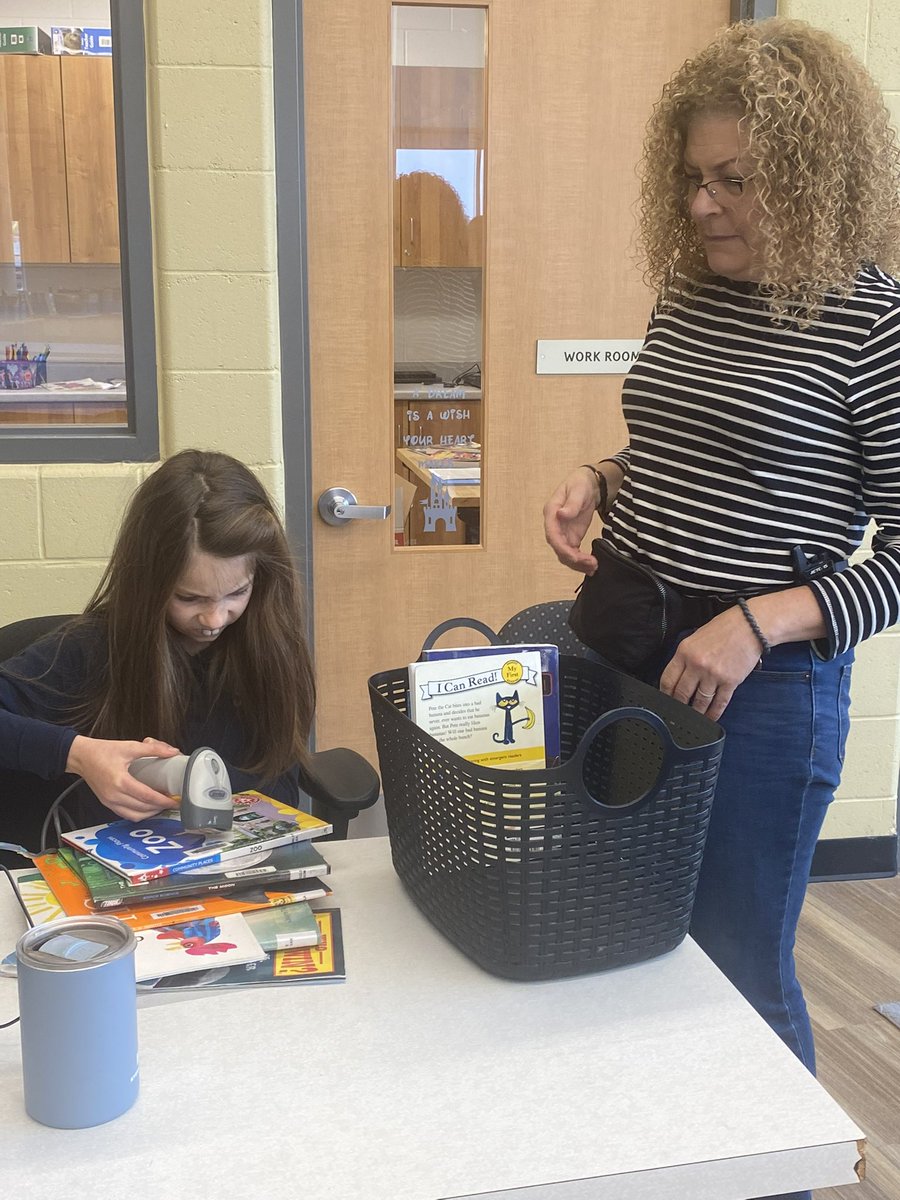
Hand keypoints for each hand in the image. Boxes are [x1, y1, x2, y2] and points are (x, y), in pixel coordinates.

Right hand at [66, 735, 181, 820]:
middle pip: (143, 808)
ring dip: (150, 813)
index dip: (163, 800)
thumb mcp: (129, 746)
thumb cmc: (102, 751)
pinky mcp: (107, 803)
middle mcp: (114, 795)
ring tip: (162, 805)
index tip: (174, 800)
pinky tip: (147, 807)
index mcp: (120, 781)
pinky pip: (125, 814)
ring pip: (134, 815)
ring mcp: (109, 801)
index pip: (147, 796)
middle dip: (160, 807)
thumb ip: (153, 749)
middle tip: (172, 802)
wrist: (82, 756)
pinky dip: (139, 814)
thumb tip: (172, 752)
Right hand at [543, 467, 601, 574]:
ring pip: (566, 555)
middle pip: (559, 549)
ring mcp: (563, 533)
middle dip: (573, 560)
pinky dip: (582, 562)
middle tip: (591, 564)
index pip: (552, 535)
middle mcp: (554, 526)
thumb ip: (571, 504)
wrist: (587, 485)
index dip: (562, 548)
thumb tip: (561, 514)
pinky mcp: (572, 538)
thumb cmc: (580, 484)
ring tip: (594, 567)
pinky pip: (574, 554)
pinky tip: (592, 567)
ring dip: (578, 564)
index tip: (575, 557)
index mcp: (551, 513)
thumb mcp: (578, 490)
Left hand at [658, 607, 761, 720]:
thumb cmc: (725, 628)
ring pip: (700, 701)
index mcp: (685, 652)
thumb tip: (679, 674)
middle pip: (681, 693)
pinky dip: (714, 713)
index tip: (666, 699)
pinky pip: (719, 703)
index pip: (668, 679)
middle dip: (679, 705)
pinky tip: (710, 717)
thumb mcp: (696, 637)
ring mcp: (713, 674)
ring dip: (696, 712)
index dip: (665, 693)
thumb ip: (686, 656)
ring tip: (693, 717)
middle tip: (678, 711)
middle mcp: (697, 664)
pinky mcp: (730, 682)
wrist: (750, 626)